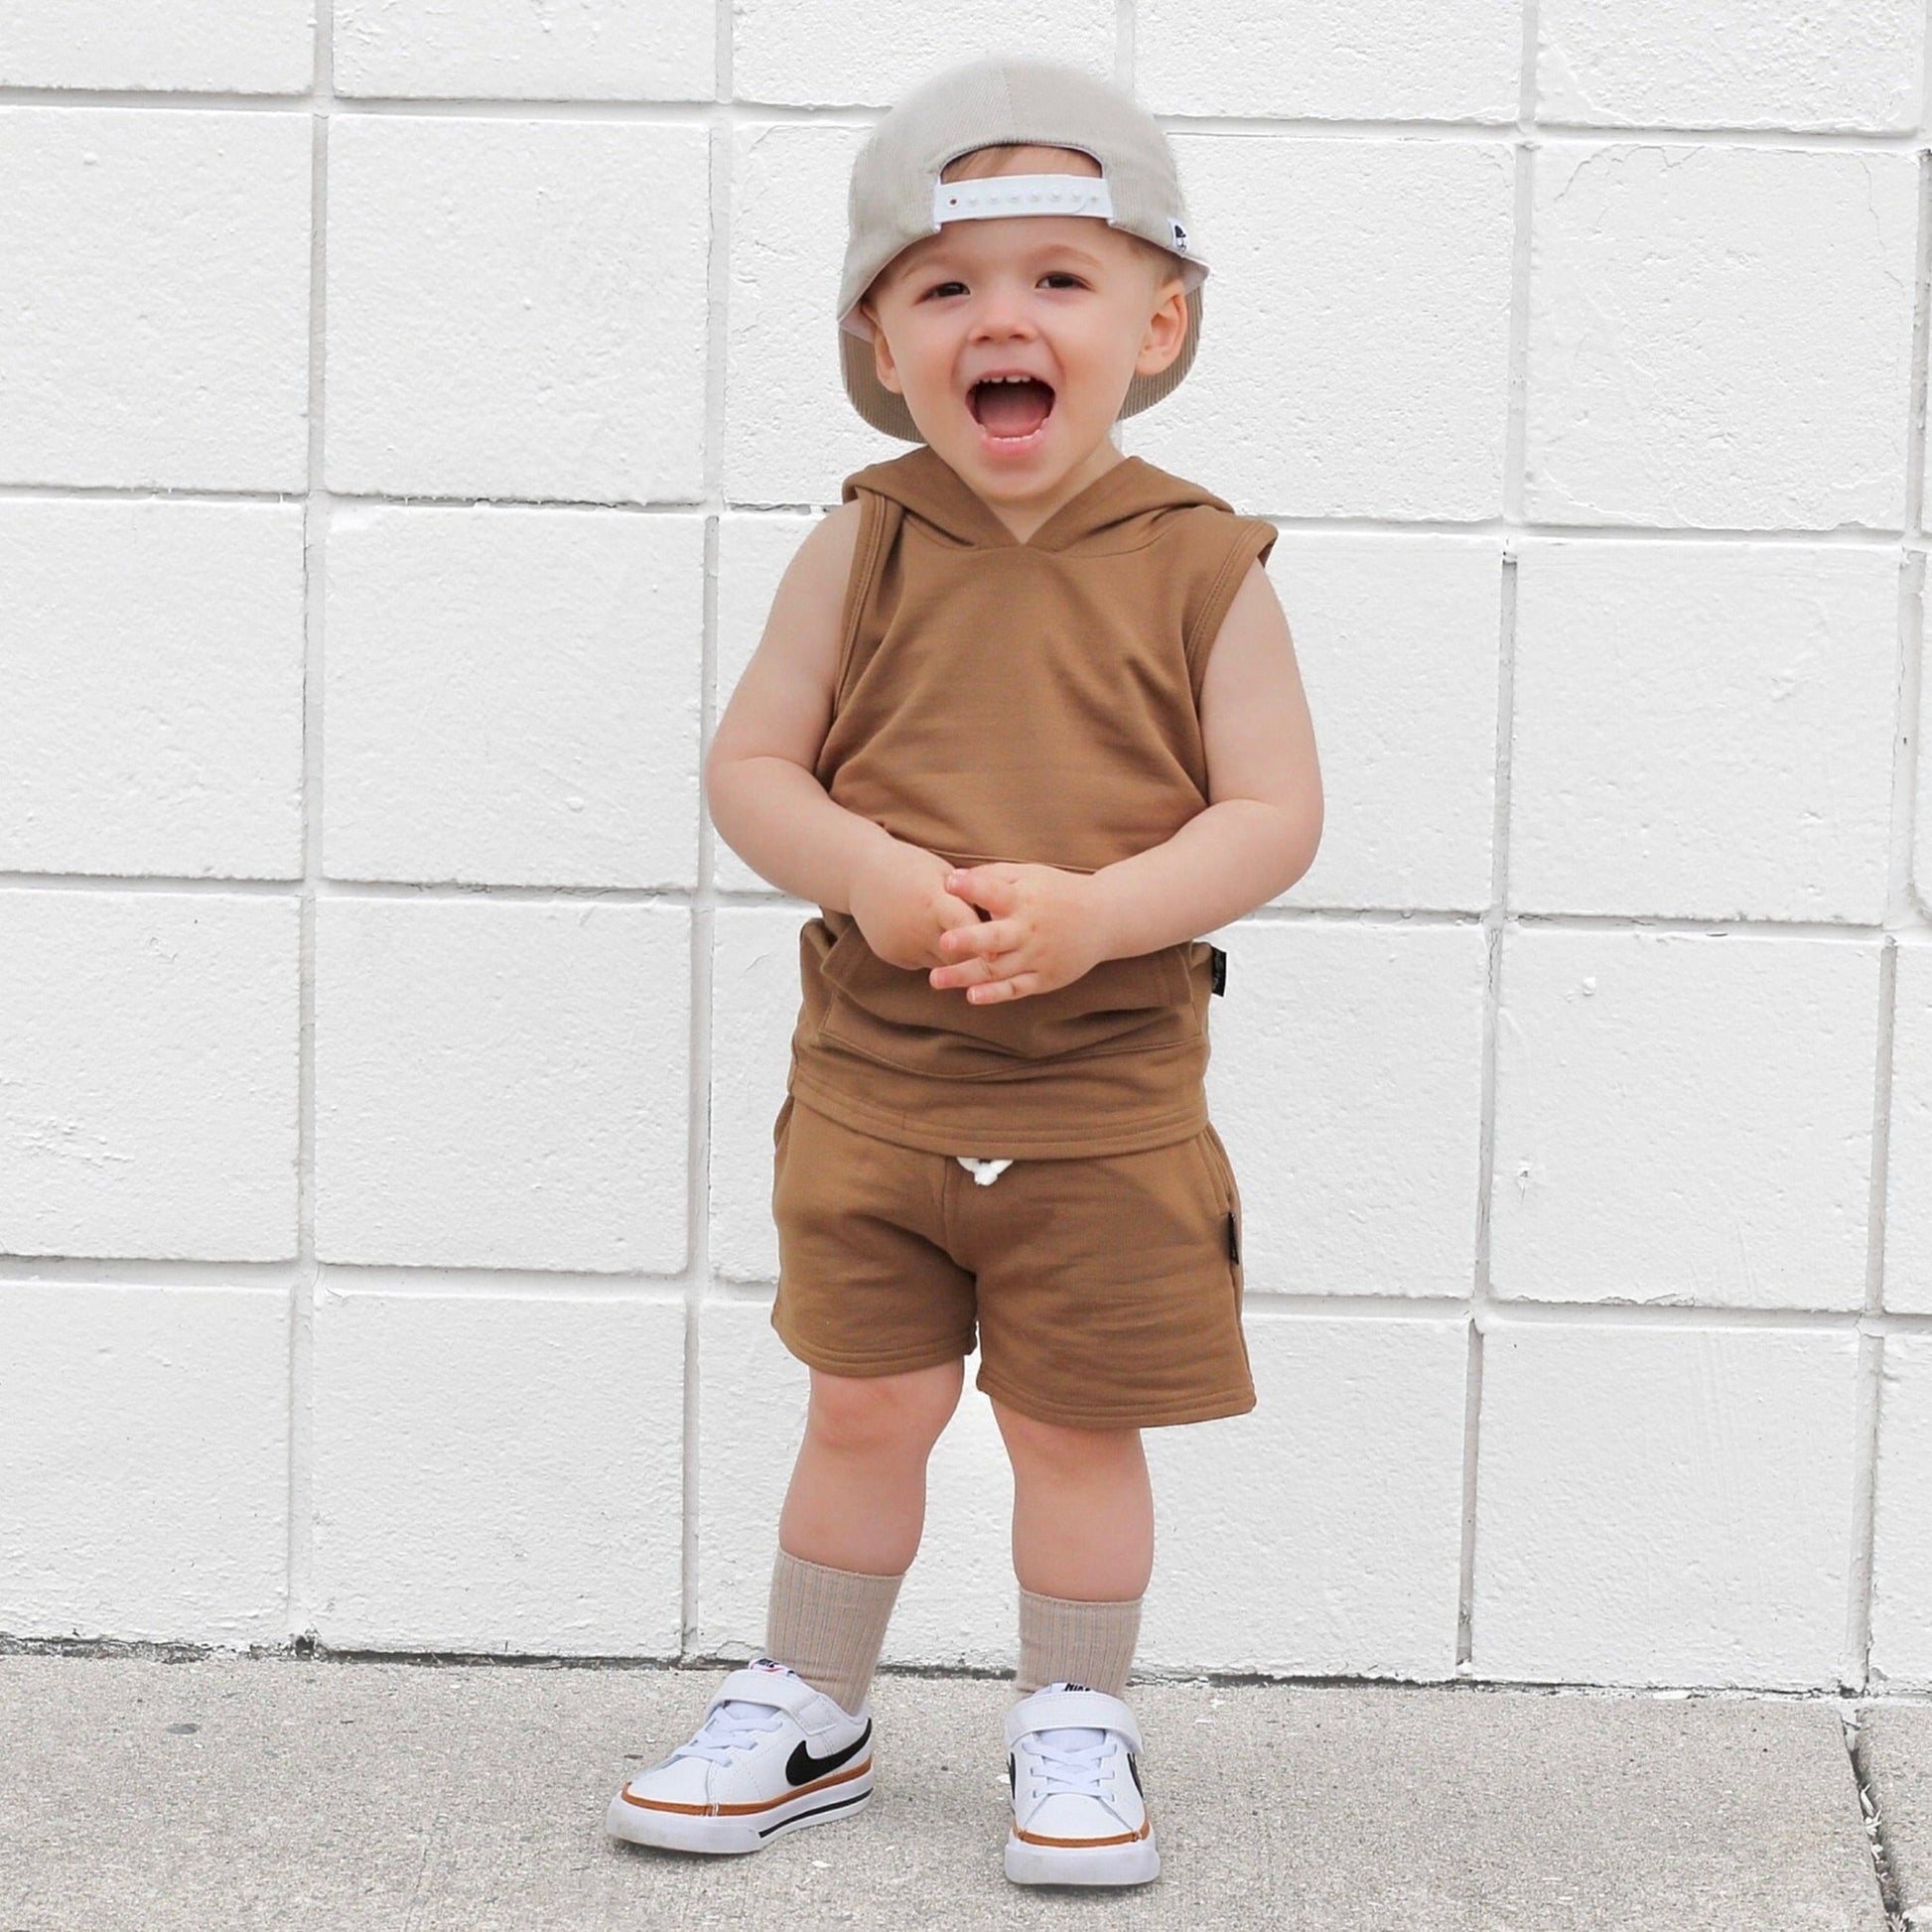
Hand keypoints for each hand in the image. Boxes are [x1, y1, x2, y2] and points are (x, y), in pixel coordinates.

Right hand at [847, 838, 986, 971]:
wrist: (861, 873)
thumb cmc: (910, 867)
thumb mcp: (941, 873)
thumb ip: (965, 898)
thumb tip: (999, 916)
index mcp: (933, 901)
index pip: (964, 928)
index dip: (982, 942)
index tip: (998, 953)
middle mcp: (917, 927)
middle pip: (955, 955)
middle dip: (974, 958)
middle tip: (993, 959)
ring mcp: (903, 944)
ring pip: (940, 964)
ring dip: (954, 959)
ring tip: (966, 950)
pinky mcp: (891, 955)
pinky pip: (921, 962)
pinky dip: (931, 955)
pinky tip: (928, 938)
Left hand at [928, 863, 1110, 1003]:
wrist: (1105, 918)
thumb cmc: (1058, 892)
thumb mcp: (1031, 875)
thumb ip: (994, 876)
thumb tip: (954, 879)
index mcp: (1025, 900)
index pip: (996, 892)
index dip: (973, 888)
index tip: (949, 883)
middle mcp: (1030, 930)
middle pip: (995, 938)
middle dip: (969, 940)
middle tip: (943, 942)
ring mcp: (1037, 957)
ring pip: (998, 969)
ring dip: (966, 975)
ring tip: (935, 979)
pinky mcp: (1045, 978)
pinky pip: (1016, 989)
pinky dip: (995, 994)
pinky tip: (971, 996)